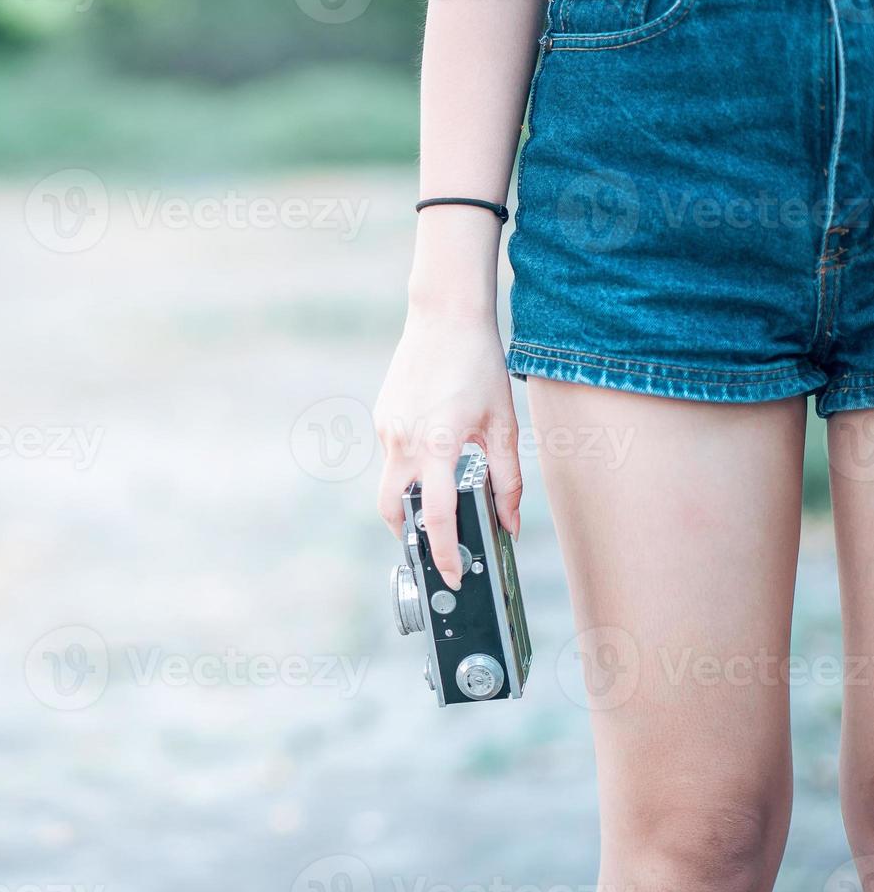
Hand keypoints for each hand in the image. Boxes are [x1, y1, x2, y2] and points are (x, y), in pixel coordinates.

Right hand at [374, 311, 521, 589]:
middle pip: (392, 510)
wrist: (444, 317)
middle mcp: (404, 441)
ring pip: (392, 481)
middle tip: (432, 544)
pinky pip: (393, 453)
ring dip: (411, 496)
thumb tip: (509, 522)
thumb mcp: (504, 425)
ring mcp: (387, 428)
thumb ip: (507, 479)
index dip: (444, 553)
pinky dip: (411, 463)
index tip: (453, 575)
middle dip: (408, 534)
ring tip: (440, 490)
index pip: (435, 516)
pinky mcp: (382, 416)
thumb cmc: (478, 365)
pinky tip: (435, 444)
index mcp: (438, 445)